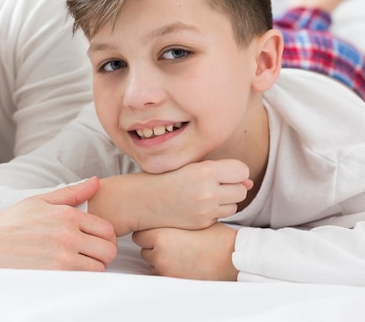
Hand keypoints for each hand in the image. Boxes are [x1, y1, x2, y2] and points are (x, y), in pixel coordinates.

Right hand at [0, 177, 116, 270]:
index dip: (106, 235)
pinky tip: (70, 271)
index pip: (107, 229)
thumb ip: (72, 192)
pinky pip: (83, 280)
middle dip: (104, 252)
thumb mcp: (41, 200)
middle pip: (108, 250)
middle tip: (92, 252)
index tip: (96, 239)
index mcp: (66, 215)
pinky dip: (82, 277)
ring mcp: (61, 257)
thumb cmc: (13, 221)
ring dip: (94, 266)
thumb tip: (96, 181)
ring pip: (99, 267)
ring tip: (81, 262)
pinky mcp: (54, 276)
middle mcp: (67, 235)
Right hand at [90, 159, 251, 235]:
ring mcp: (205, 210)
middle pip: (242, 190)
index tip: (221, 172)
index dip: (234, 171)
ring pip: (234, 205)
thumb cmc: (163, 177)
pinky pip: (221, 216)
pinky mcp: (202, 223)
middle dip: (232, 187)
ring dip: (225, 201)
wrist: (140, 200)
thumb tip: (249, 182)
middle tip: (213, 184)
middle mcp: (207, 191)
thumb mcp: (189, 166)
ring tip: (204, 195)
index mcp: (204, 170)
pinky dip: (214, 212)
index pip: (242, 170)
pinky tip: (197, 206)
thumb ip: (219, 170)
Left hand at [132, 223, 238, 280]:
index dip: (149, 231)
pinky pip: (161, 273)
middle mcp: (159, 253)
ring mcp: (165, 268)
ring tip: (179, 250)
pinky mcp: (173, 280)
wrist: (232, 257)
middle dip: (153, 244)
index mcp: (161, 234)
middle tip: (171, 239)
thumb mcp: (189, 220)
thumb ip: (170, 220)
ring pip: (151, 262)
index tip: (158, 229)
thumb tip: (156, 215)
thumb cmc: (214, 236)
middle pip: (144, 248)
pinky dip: (167, 268)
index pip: (139, 234)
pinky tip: (182, 261)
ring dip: (159, 257)